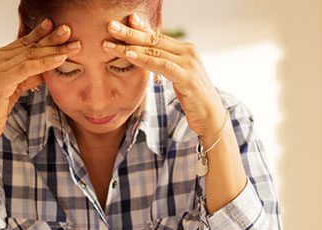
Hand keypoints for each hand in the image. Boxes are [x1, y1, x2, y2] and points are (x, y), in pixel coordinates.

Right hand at [0, 19, 81, 144]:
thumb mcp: (17, 86)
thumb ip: (30, 74)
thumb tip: (50, 65)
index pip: (24, 42)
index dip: (43, 33)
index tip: (61, 28)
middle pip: (29, 45)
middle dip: (52, 38)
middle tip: (70, 31)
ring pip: (31, 55)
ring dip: (55, 49)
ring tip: (74, 45)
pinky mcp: (0, 80)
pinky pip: (27, 68)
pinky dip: (46, 62)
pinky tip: (61, 59)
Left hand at [102, 14, 227, 144]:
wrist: (211, 117)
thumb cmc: (192, 98)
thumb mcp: (177, 76)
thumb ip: (166, 64)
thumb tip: (148, 56)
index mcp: (186, 50)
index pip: (158, 36)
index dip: (140, 28)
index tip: (124, 20)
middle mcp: (188, 52)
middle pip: (154, 39)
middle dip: (130, 32)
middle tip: (111, 25)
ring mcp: (189, 63)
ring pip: (154, 51)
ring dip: (130, 46)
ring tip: (110, 43)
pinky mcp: (187, 77)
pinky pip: (161, 65)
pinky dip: (144, 60)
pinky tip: (130, 55)